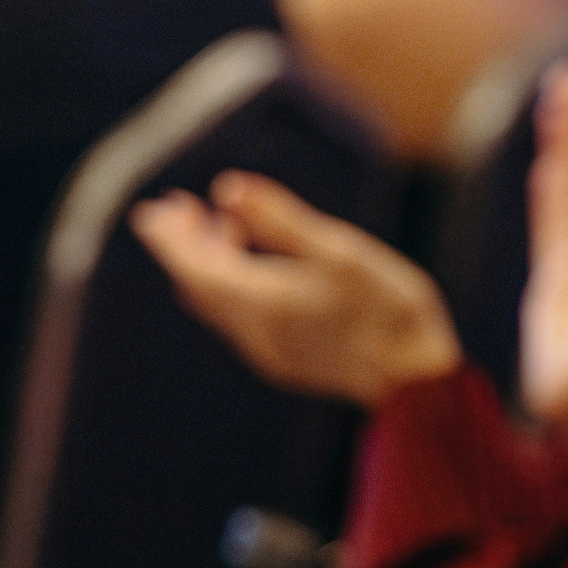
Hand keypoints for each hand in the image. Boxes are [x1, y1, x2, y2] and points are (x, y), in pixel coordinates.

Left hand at [131, 171, 459, 408]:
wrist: (415, 380)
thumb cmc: (387, 309)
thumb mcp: (341, 251)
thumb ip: (282, 220)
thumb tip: (227, 187)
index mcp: (261, 300)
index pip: (195, 266)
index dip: (171, 238)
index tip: (152, 210)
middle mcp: (254, 329)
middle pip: (201, 284)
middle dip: (186, 245)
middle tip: (175, 208)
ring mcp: (270, 349)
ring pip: (221, 301)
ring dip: (212, 263)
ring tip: (220, 225)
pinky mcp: (288, 360)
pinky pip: (242, 317)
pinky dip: (235, 284)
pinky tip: (257, 267)